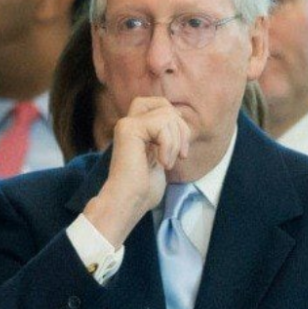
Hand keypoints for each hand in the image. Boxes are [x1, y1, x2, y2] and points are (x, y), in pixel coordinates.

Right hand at [84, 97, 190, 247]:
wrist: (129, 202)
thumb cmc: (144, 189)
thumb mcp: (162, 156)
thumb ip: (166, 136)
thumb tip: (180, 117)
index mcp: (135, 129)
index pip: (160, 105)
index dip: (177, 122)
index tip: (180, 150)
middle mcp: (128, 123)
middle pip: (164, 105)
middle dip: (181, 128)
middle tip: (180, 155)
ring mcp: (126, 124)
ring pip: (167, 114)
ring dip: (175, 142)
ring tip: (167, 163)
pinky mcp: (127, 128)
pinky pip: (161, 124)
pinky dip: (168, 145)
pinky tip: (162, 163)